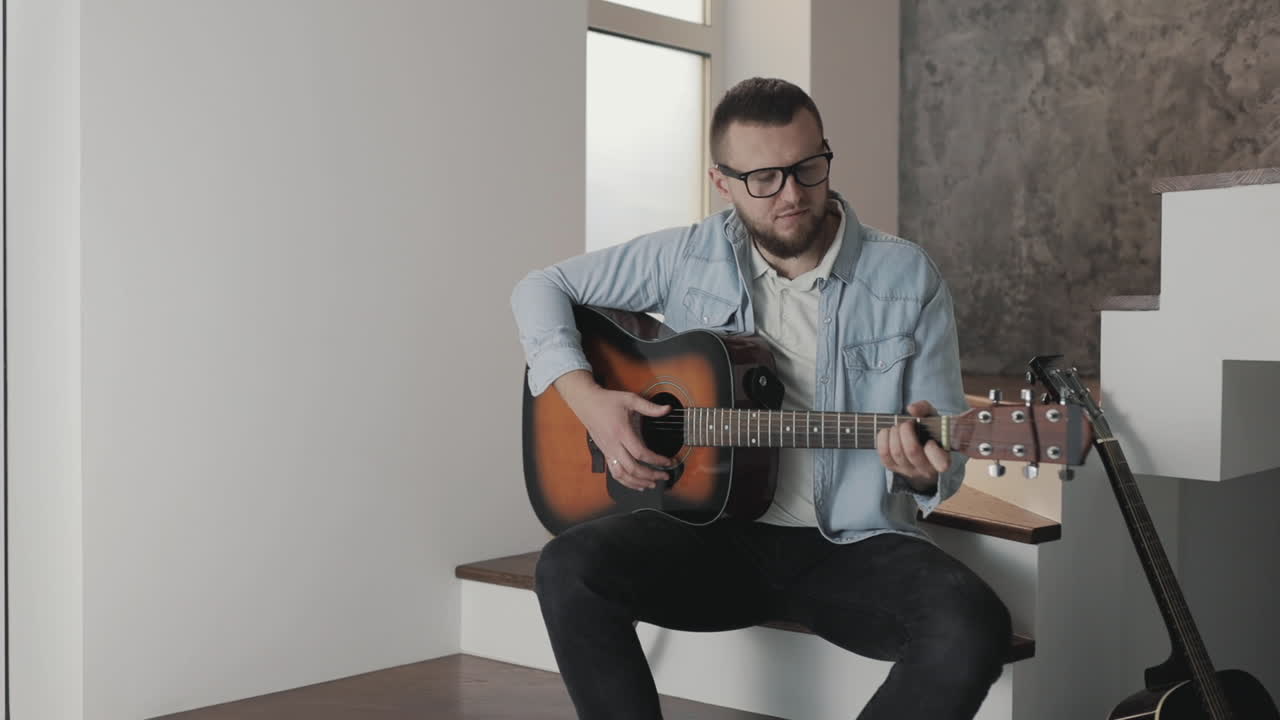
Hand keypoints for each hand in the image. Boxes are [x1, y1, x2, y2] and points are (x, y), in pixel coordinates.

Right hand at [554, 371, 672, 490]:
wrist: (586, 403)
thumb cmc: (607, 401)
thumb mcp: (630, 399)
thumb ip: (650, 407)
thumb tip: (667, 409)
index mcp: (622, 432)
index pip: (641, 453)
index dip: (656, 460)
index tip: (668, 462)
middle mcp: (614, 445)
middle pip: (632, 468)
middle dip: (651, 475)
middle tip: (664, 476)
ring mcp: (608, 451)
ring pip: (622, 475)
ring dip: (638, 483)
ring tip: (652, 484)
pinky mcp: (605, 454)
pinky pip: (615, 473)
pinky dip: (626, 482)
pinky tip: (636, 485)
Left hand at [876, 400, 949, 490]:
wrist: (918, 443)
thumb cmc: (928, 429)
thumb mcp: (932, 417)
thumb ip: (925, 408)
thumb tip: (911, 408)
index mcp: (942, 460)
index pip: (942, 464)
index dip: (933, 450)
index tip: (930, 440)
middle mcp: (926, 469)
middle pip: (912, 451)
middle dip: (906, 431)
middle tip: (907, 423)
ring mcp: (908, 470)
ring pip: (897, 452)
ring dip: (894, 433)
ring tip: (898, 426)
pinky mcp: (894, 468)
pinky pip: (884, 455)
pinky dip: (883, 439)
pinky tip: (888, 431)